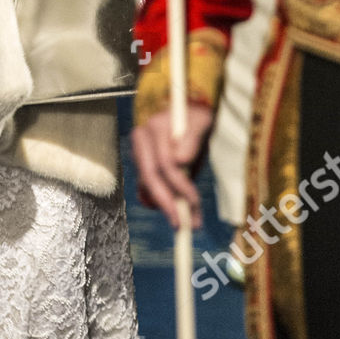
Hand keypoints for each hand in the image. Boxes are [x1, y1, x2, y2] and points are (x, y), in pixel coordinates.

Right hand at [130, 103, 212, 228]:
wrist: (186, 113)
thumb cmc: (197, 118)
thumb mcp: (200, 122)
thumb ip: (191, 139)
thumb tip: (180, 161)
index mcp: (154, 128)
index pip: (165, 163)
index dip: (179, 185)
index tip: (195, 202)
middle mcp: (141, 141)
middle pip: (150, 177)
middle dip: (166, 203)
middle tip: (182, 225)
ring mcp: (138, 153)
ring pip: (147, 185)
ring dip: (166, 206)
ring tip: (186, 222)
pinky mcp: (140, 164)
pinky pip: (144, 188)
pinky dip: (156, 202)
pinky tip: (173, 212)